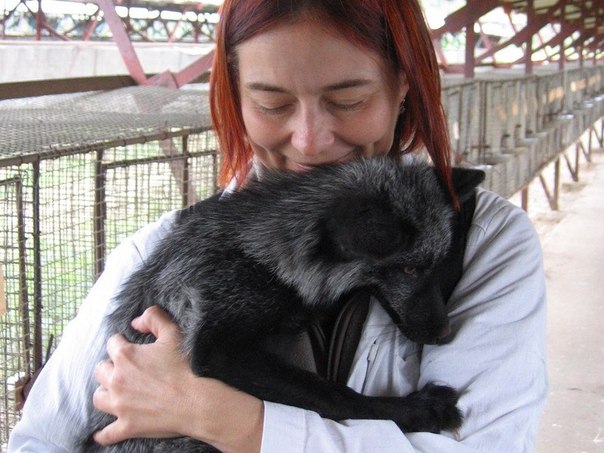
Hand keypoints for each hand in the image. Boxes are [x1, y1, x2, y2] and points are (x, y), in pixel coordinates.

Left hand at [92, 305, 263, 451]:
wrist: (196, 402)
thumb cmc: (185, 367)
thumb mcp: (173, 333)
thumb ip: (154, 318)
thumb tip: (136, 322)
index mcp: (125, 356)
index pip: (112, 343)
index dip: (122, 343)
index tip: (131, 347)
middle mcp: (116, 380)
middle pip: (100, 370)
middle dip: (111, 368)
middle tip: (125, 370)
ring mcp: (119, 405)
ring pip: (98, 398)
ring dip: (105, 394)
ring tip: (116, 393)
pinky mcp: (126, 426)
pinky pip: (106, 434)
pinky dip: (103, 434)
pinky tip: (101, 433)